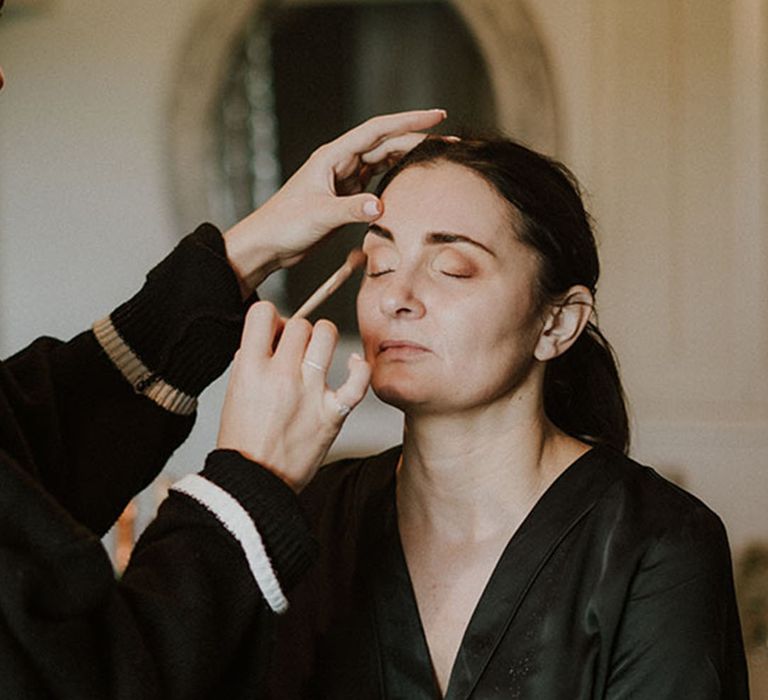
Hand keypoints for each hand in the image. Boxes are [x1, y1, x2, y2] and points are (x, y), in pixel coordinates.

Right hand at [216, 301, 370, 490]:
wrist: (254, 482)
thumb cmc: (243, 440)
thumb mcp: (234, 391)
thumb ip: (251, 360)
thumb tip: (271, 336)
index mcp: (250, 369)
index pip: (263, 313)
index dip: (270, 318)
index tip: (273, 332)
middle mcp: (281, 376)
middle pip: (299, 324)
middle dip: (297, 332)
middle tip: (294, 350)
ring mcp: (310, 393)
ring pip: (326, 335)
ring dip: (323, 339)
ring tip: (317, 354)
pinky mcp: (332, 413)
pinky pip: (358, 380)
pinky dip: (359, 368)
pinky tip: (352, 364)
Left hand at [223, 109, 446, 295]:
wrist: (268, 244)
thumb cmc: (284, 225)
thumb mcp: (318, 216)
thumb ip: (350, 210)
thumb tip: (380, 207)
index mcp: (333, 156)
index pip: (377, 131)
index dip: (408, 121)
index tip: (436, 116)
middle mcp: (340, 162)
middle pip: (386, 144)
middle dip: (417, 139)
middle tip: (448, 143)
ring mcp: (343, 178)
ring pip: (383, 161)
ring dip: (408, 157)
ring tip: (435, 158)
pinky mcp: (345, 197)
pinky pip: (376, 181)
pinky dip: (395, 179)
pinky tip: (410, 181)